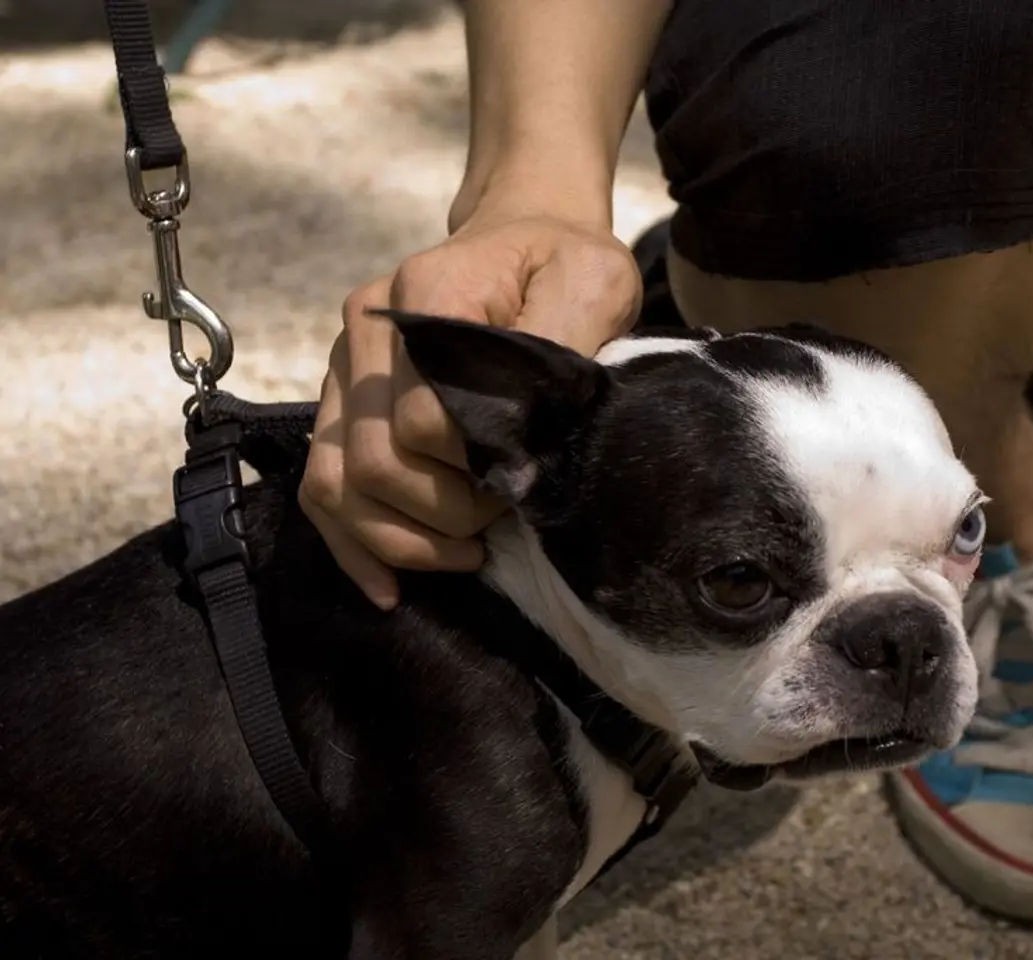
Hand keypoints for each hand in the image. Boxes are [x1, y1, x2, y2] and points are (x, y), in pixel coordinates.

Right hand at [299, 210, 642, 608]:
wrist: (525, 235)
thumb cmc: (565, 264)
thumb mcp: (592, 283)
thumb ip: (559, 348)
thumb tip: (520, 443)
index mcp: (425, 294)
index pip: (425, 420)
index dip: (477, 467)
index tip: (526, 478)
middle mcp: (365, 330)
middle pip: (375, 462)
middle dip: (443, 515)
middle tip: (500, 520)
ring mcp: (341, 367)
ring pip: (335, 484)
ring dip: (400, 541)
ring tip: (465, 559)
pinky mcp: (339, 400)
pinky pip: (321, 486)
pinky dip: (353, 545)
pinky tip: (390, 587)